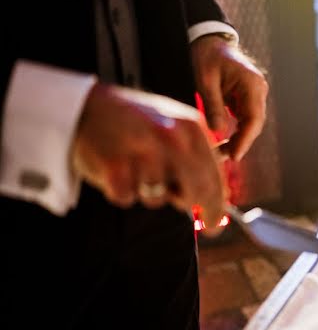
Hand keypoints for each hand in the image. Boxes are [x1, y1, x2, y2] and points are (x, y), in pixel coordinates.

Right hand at [72, 83, 226, 224]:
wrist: (87, 106)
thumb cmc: (136, 120)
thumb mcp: (176, 125)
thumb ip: (198, 155)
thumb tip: (218, 194)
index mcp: (191, 127)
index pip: (214, 176)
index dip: (217, 205)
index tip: (215, 223)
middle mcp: (171, 138)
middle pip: (197, 192)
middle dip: (197, 208)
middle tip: (195, 217)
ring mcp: (143, 152)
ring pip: (159, 199)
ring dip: (150, 193)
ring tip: (138, 169)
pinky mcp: (114, 167)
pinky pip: (127, 198)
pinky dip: (122, 191)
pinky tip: (118, 170)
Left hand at [191, 34, 268, 160]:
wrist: (209, 41)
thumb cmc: (206, 56)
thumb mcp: (205, 80)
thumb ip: (213, 104)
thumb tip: (217, 130)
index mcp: (251, 83)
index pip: (254, 118)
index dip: (245, 139)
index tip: (235, 155)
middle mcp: (258, 89)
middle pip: (255, 123)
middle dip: (241, 142)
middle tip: (223, 157)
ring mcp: (255, 93)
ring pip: (251, 122)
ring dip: (239, 138)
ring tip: (221, 152)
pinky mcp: (247, 97)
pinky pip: (245, 117)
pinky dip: (236, 130)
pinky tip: (225, 140)